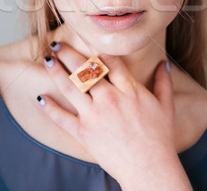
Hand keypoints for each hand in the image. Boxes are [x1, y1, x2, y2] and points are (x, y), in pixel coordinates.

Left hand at [38, 42, 190, 189]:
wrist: (150, 168)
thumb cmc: (160, 138)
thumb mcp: (166, 106)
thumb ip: (163, 82)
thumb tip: (163, 63)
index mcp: (129, 89)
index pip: (109, 61)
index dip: (96, 48)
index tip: (85, 38)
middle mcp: (110, 98)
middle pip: (85, 69)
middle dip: (68, 54)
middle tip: (57, 44)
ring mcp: (95, 115)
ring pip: (70, 87)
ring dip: (55, 71)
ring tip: (47, 60)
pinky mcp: (84, 133)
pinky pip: (62, 118)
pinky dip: (49, 108)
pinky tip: (40, 98)